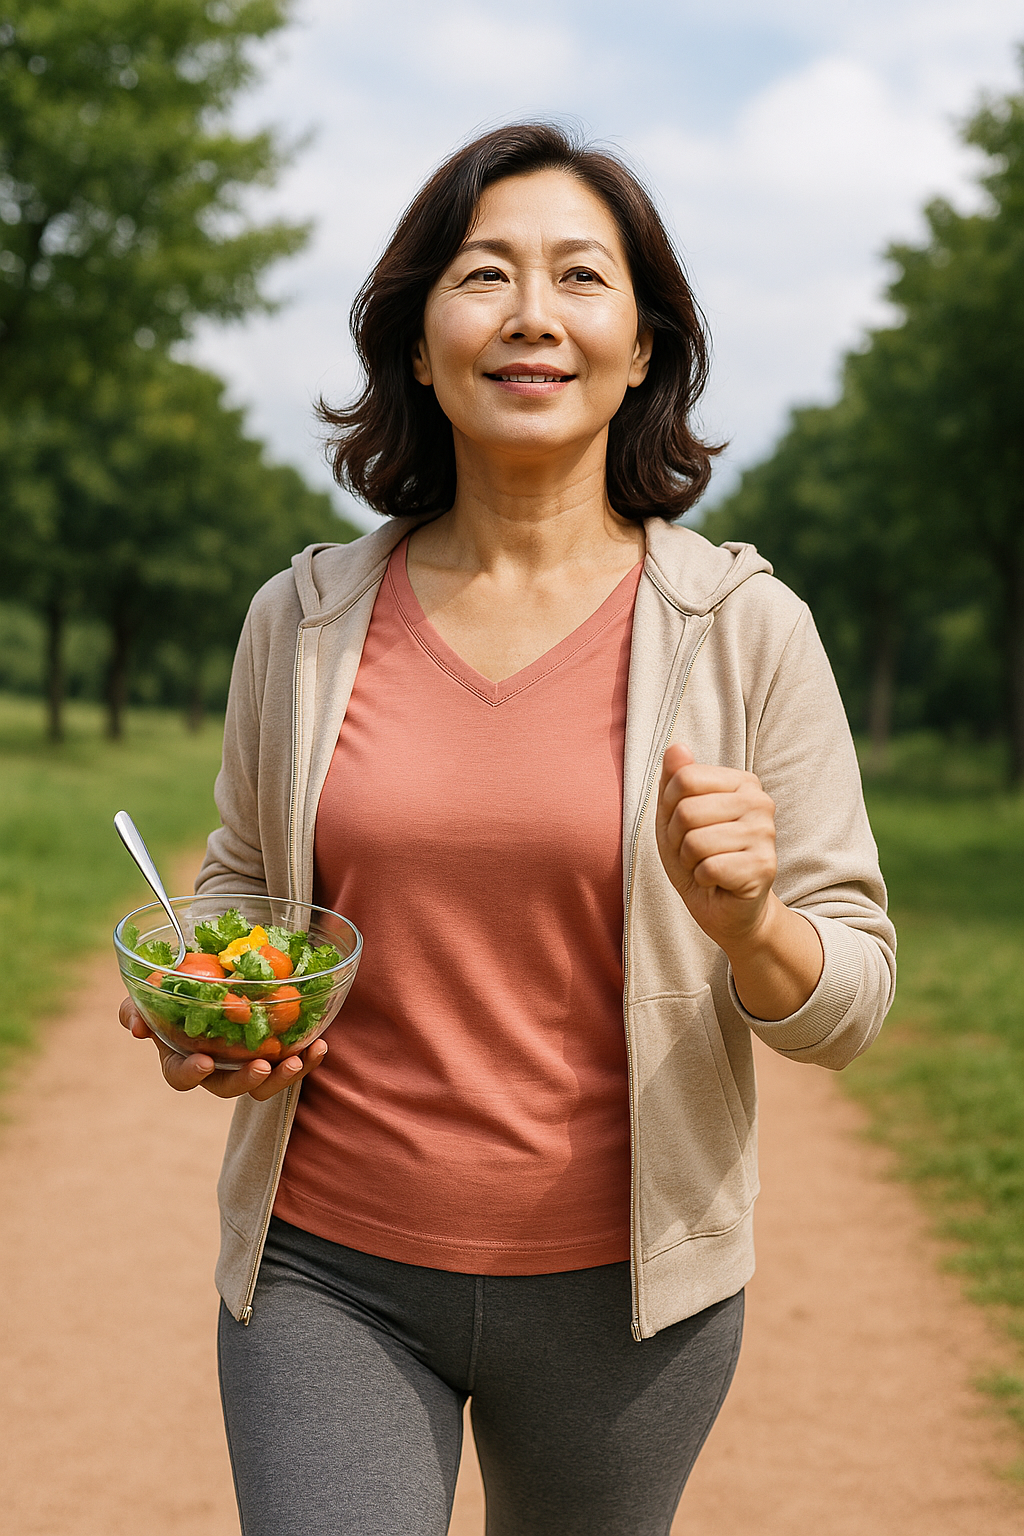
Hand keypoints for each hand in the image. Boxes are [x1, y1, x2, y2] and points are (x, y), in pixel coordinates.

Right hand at [118, 998, 327, 1100]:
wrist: (211, 975)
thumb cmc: (175, 989)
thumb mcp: (149, 995)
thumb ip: (133, 1008)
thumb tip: (135, 1026)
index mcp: (182, 1059)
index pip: (181, 1077)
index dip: (191, 1073)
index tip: (203, 1061)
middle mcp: (216, 1068)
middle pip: (228, 1087)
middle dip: (246, 1081)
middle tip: (261, 1066)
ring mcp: (245, 1064)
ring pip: (264, 1085)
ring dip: (282, 1077)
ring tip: (296, 1060)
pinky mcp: (273, 1055)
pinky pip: (291, 1064)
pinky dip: (307, 1060)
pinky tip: (320, 1046)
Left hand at [655, 743, 822, 1018]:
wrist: (727, 909)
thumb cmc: (699, 858)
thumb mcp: (676, 816)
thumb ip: (675, 780)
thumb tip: (676, 747)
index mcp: (742, 782)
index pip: (683, 779)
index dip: (670, 810)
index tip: (685, 828)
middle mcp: (760, 802)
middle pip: (686, 811)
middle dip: (678, 840)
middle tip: (696, 854)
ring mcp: (766, 833)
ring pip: (695, 841)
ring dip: (690, 862)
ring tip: (707, 867)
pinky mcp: (764, 866)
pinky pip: (708, 868)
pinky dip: (703, 880)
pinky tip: (718, 882)